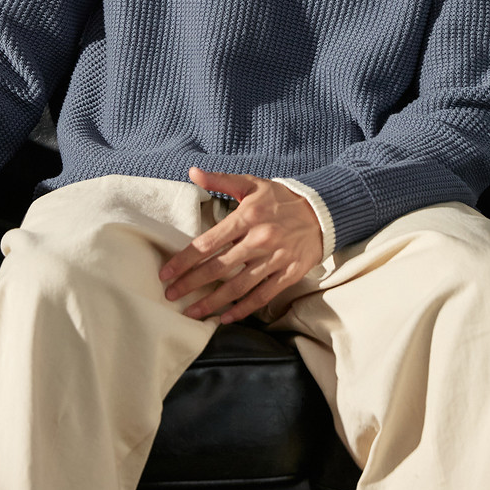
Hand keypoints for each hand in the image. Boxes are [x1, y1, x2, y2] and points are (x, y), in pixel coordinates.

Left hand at [159, 166, 322, 324]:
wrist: (322, 210)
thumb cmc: (280, 198)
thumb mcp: (251, 184)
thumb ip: (220, 180)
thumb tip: (192, 172)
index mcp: (247, 217)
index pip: (208, 242)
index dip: (185, 260)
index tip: (166, 273)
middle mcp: (260, 239)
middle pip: (219, 268)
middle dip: (192, 284)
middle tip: (171, 295)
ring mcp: (276, 259)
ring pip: (239, 286)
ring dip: (213, 302)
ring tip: (192, 312)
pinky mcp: (289, 274)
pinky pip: (263, 296)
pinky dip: (243, 309)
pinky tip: (226, 317)